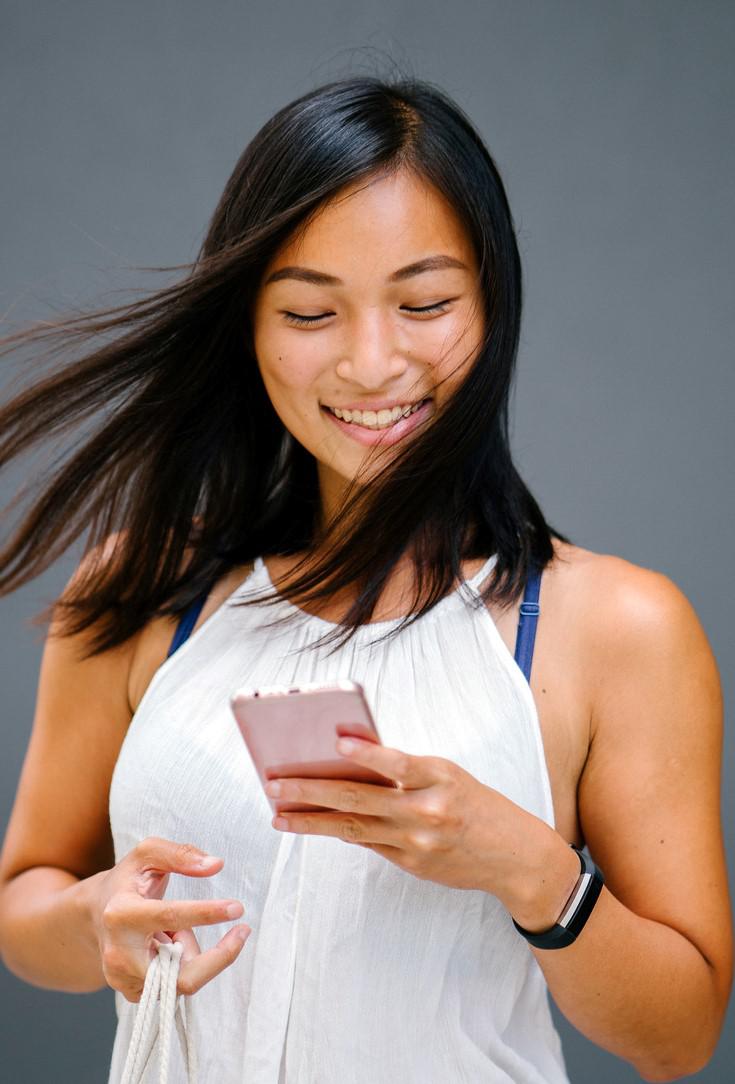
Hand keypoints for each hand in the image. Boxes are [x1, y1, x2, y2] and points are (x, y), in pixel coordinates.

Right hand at [89, 836, 250, 1002]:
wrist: (95, 915)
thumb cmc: (126, 881)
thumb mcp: (147, 854)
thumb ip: (182, 854)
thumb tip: (215, 865)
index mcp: (120, 913)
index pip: (169, 916)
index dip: (206, 913)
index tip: (237, 908)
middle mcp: (118, 954)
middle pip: (182, 976)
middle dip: (217, 957)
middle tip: (241, 932)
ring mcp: (123, 980)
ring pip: (182, 980)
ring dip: (191, 952)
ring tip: (175, 932)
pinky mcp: (132, 994)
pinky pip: (174, 985)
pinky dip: (182, 964)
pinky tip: (167, 947)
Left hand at [265, 737, 575, 921]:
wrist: (514, 856)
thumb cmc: (477, 804)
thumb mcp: (449, 775)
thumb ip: (407, 771)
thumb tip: (350, 761)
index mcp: (440, 777)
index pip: (399, 763)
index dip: (367, 753)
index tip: (336, 742)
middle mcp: (427, 810)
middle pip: (360, 798)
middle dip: (312, 791)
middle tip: (275, 784)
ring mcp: (417, 842)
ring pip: (353, 828)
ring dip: (311, 821)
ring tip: (279, 815)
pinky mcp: (412, 864)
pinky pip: (368, 844)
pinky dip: (340, 832)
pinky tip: (313, 826)